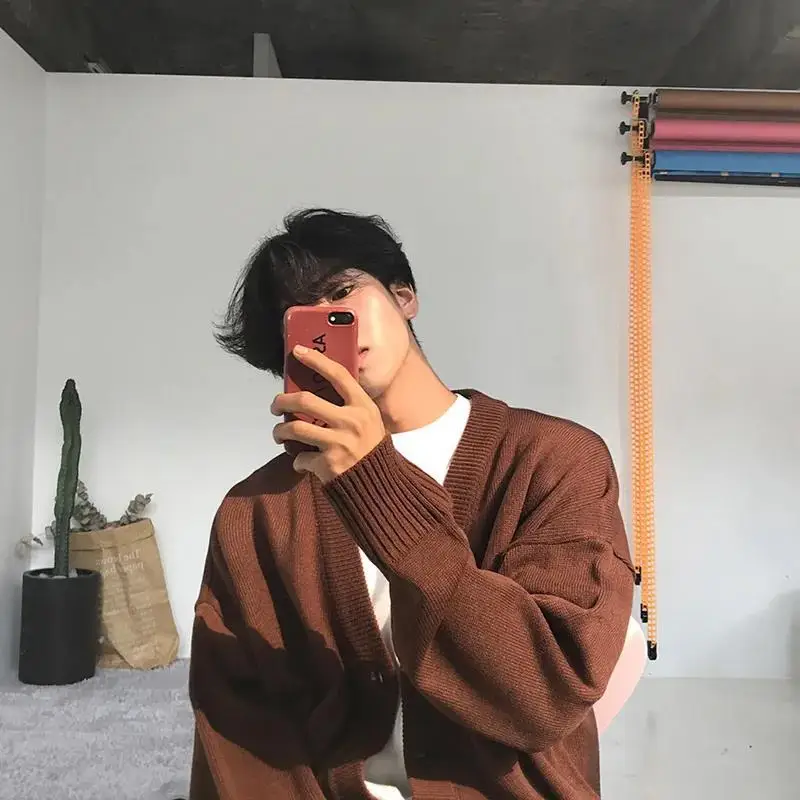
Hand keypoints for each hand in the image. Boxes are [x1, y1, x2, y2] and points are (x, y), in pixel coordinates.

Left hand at [271, 345, 386, 482]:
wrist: (378, 486)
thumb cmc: (370, 449)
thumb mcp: (369, 421)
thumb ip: (349, 406)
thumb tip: (315, 389)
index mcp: (362, 406)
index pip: (338, 375)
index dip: (316, 359)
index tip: (298, 351)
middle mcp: (351, 422)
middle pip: (304, 400)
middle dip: (282, 401)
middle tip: (276, 405)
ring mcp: (339, 443)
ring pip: (293, 428)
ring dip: (279, 431)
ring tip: (279, 434)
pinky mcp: (328, 464)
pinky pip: (299, 458)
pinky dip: (296, 460)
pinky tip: (301, 461)